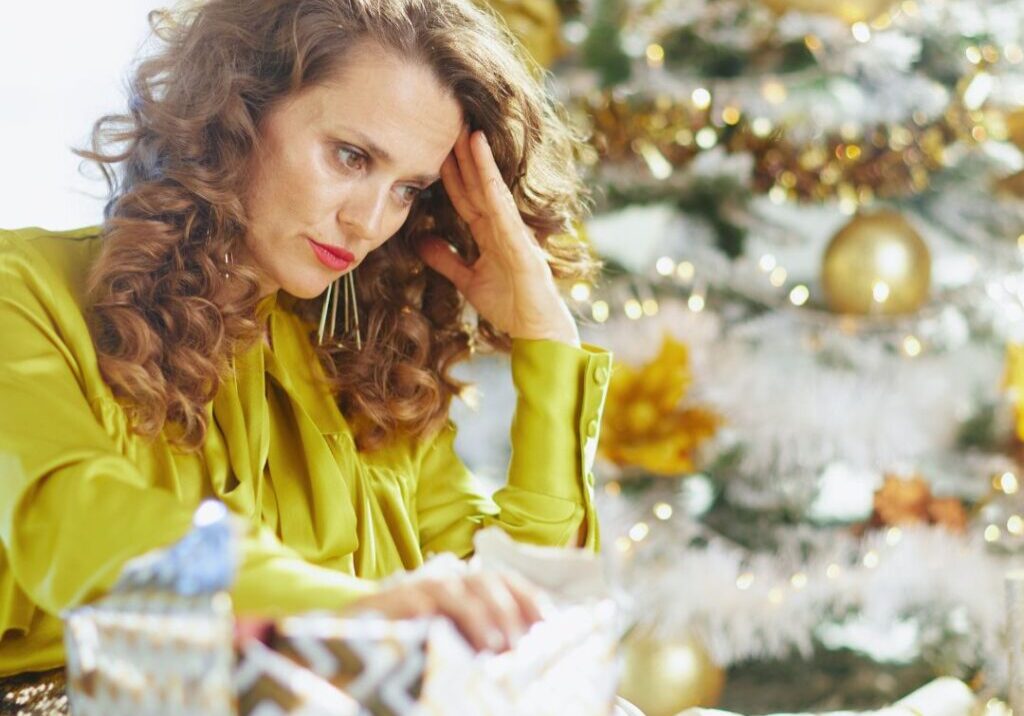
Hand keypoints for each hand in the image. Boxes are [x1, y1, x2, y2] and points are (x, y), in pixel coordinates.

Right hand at [342, 571, 546, 652]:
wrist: (343, 649)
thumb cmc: (407, 651)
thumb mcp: (453, 646)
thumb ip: (481, 642)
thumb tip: (521, 650)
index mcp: (462, 593)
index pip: (501, 581)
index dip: (526, 596)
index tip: (546, 622)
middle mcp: (441, 586)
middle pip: (482, 581)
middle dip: (506, 609)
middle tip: (518, 643)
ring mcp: (412, 593)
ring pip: (452, 590)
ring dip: (476, 614)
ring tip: (492, 644)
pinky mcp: (382, 606)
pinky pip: (408, 601)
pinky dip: (423, 608)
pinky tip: (435, 624)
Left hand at [416, 126, 580, 347]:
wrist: (537, 332)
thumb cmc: (510, 307)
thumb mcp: (467, 280)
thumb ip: (446, 260)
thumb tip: (421, 241)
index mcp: (490, 234)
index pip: (466, 197)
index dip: (451, 173)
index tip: (435, 147)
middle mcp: (502, 227)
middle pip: (477, 184)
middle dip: (461, 155)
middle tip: (447, 122)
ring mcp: (513, 231)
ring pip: (490, 187)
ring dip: (477, 157)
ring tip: (464, 129)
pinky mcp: (521, 242)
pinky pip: (501, 206)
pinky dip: (491, 181)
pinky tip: (481, 158)